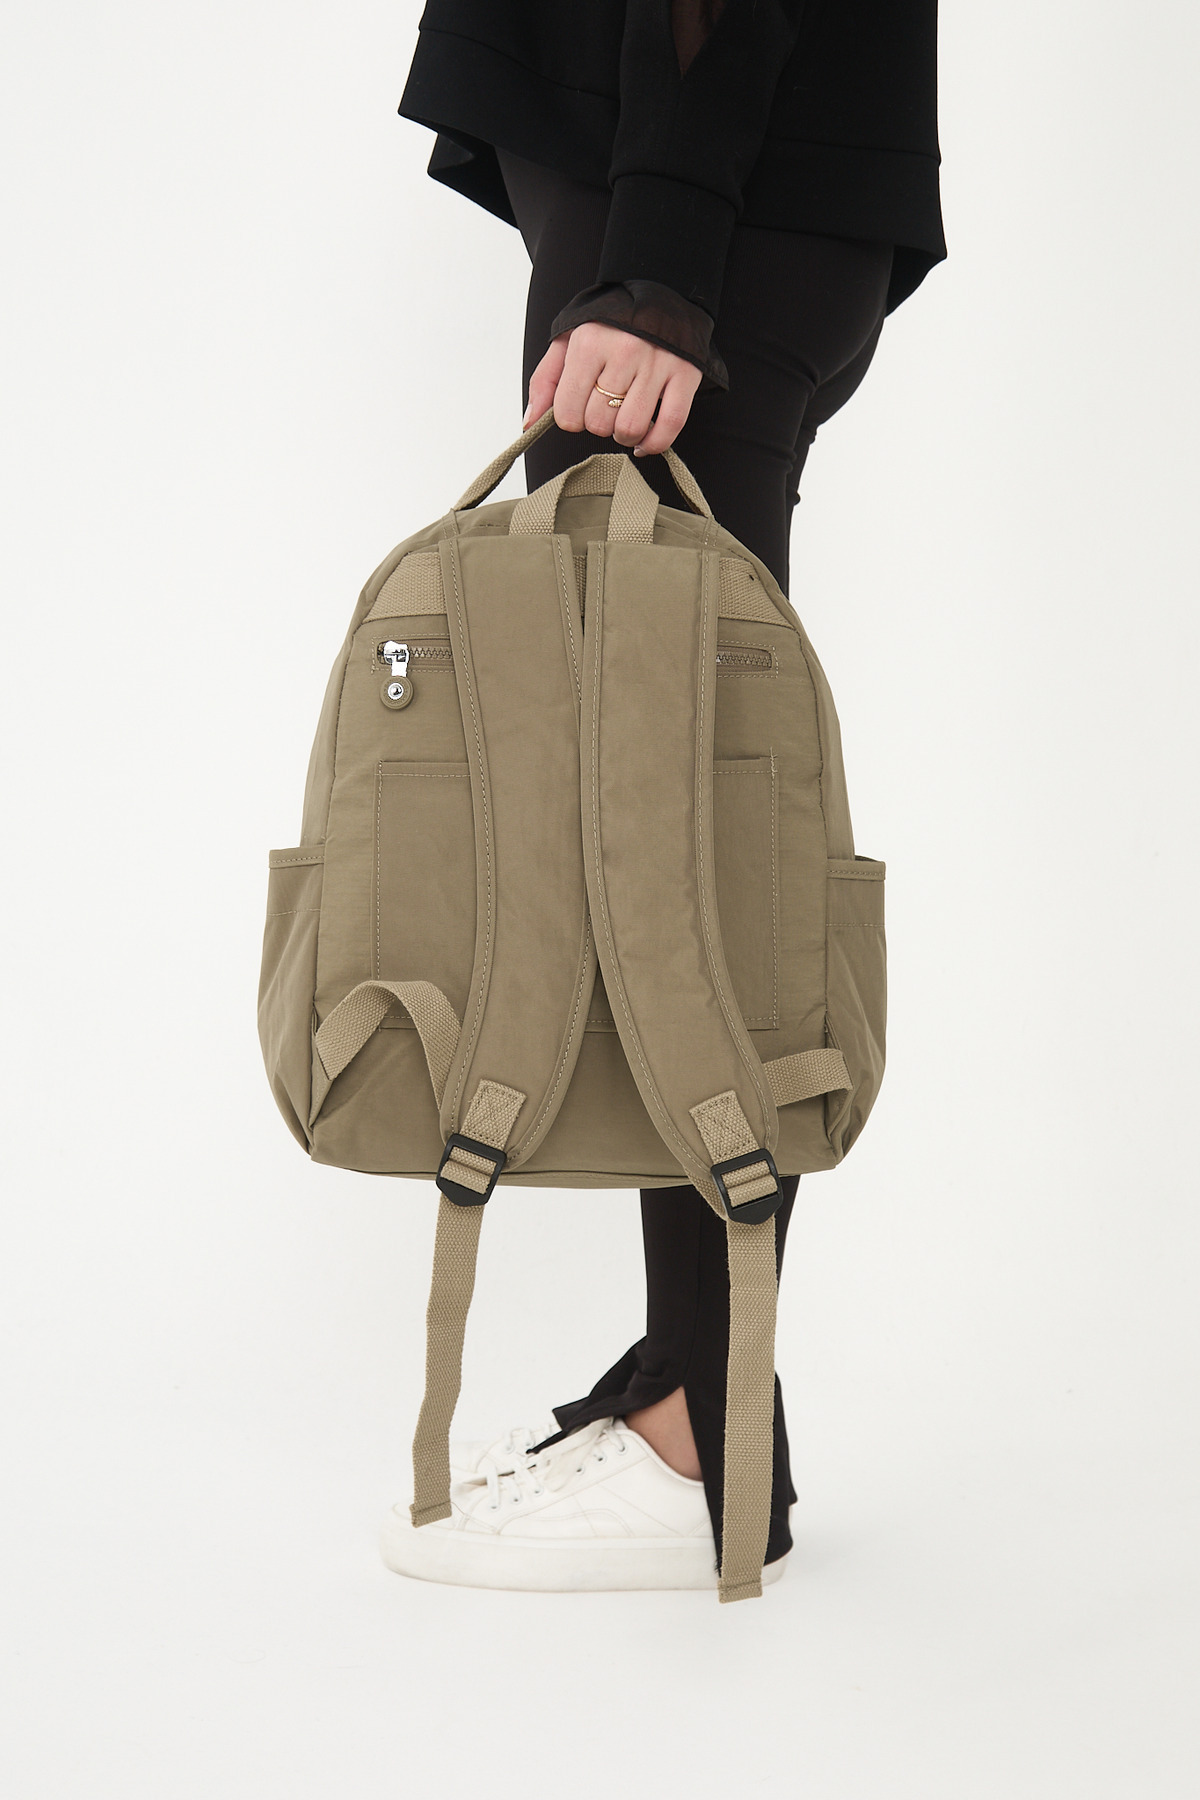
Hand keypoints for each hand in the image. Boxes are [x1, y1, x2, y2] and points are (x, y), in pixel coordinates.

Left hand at [523, 322, 701, 455]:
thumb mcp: (568, 342)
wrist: (660, 295)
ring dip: (624, 436)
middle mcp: (624, 352)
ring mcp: (657, 364)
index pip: (568, 413)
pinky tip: (643, 441)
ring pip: (631, 429)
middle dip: (599, 425)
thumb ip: (545, 381)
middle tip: (606, 408)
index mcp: (589, 344)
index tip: (581, 406)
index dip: (572, 419)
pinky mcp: (685, 375)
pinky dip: (654, 443)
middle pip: (599, 424)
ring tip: (623, 420)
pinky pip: (669, 427)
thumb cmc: (609, 326)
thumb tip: (530, 424)